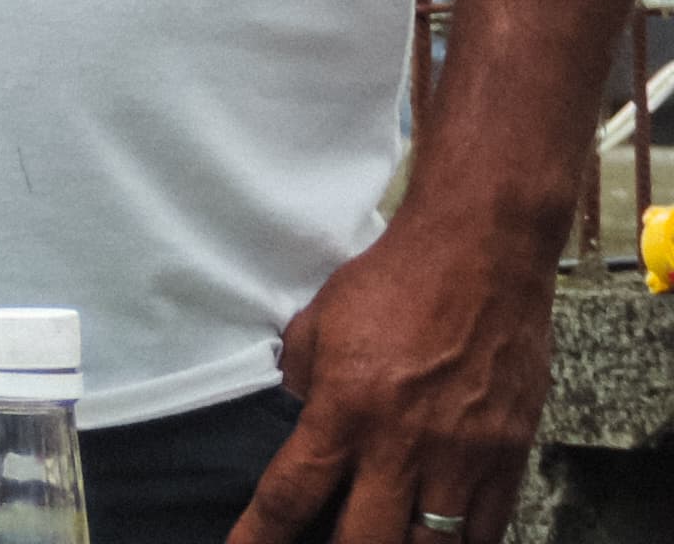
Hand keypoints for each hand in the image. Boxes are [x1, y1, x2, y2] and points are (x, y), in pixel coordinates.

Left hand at [229, 212, 552, 543]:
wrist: (481, 254)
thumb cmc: (394, 280)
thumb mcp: (320, 322)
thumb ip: (302, 382)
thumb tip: (289, 425)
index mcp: (344, 408)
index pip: (291, 494)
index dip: (262, 538)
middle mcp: (403, 444)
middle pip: (364, 542)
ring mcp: (462, 458)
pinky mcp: (508, 458)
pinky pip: (485, 532)